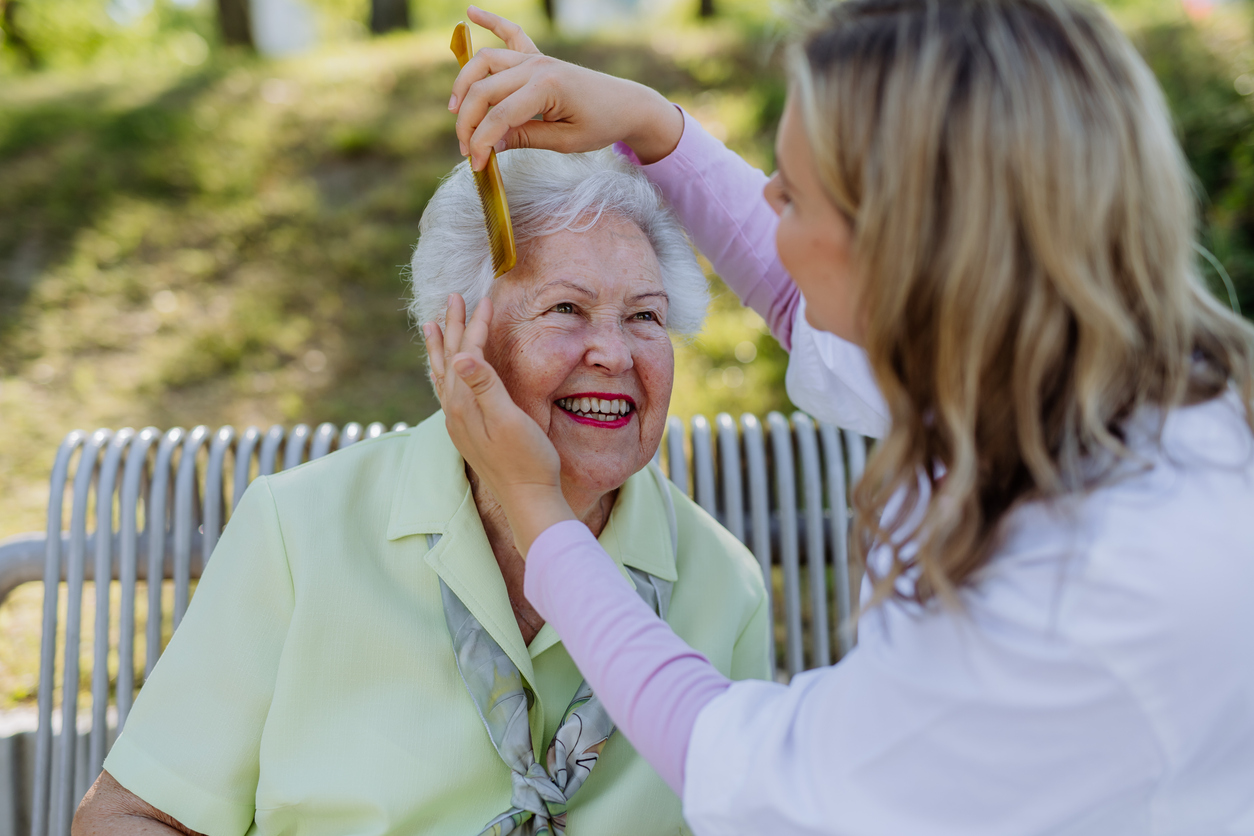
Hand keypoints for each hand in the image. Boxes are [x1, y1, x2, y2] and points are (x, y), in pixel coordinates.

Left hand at [424, 294, 576, 555]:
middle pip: (450, 359)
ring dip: (440, 349)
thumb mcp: (509, 420)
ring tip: (431, 327)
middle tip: (454, 299)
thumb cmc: (527, 460)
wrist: (528, 499)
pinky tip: (446, 374)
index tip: (483, 299)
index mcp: (465, 402)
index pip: (467, 352)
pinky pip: (447, 393)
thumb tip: (461, 356)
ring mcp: (459, 423)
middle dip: (452, 327)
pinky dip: (444, 373)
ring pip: (443, 375)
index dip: (475, 325)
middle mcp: (456, 410)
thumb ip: (485, 387)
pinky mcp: (467, 432)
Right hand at [450, 6, 684, 169]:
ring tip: (455, 111)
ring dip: (464, 84)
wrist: (626, 104)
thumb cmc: (601, 124)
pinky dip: (490, 22)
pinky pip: (510, 34)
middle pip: (484, 90)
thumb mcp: (565, 141)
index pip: (499, 117)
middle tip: (465, 150)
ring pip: (485, 63)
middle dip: (467, 122)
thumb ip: (526, 139)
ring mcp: (536, 58)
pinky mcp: (538, 56)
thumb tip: (490, 145)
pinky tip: (470, 13)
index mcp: (547, 87)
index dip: (481, 143)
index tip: (476, 165)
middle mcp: (537, 66)